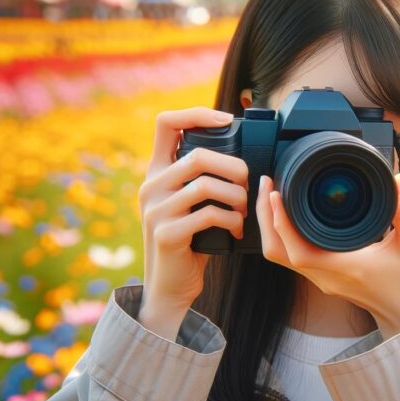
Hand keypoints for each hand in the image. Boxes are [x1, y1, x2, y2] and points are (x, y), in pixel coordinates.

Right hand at [138, 107, 249, 323]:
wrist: (170, 286)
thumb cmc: (191, 241)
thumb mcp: (190, 204)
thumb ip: (202, 179)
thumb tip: (243, 157)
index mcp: (157, 172)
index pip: (166, 123)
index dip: (198, 114)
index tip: (228, 121)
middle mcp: (150, 186)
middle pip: (198, 156)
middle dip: (234, 168)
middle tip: (248, 185)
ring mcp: (155, 210)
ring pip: (206, 185)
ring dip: (236, 198)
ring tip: (244, 211)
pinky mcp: (166, 233)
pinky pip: (208, 214)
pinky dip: (231, 220)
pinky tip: (237, 229)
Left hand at [256, 172, 399, 338]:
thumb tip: (396, 180)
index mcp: (344, 267)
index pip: (298, 250)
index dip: (280, 223)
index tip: (277, 193)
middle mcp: (325, 276)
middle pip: (276, 252)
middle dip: (265, 217)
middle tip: (267, 184)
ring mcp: (319, 279)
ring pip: (278, 256)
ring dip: (269, 226)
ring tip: (272, 194)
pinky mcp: (319, 278)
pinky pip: (288, 256)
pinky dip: (280, 234)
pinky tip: (285, 213)